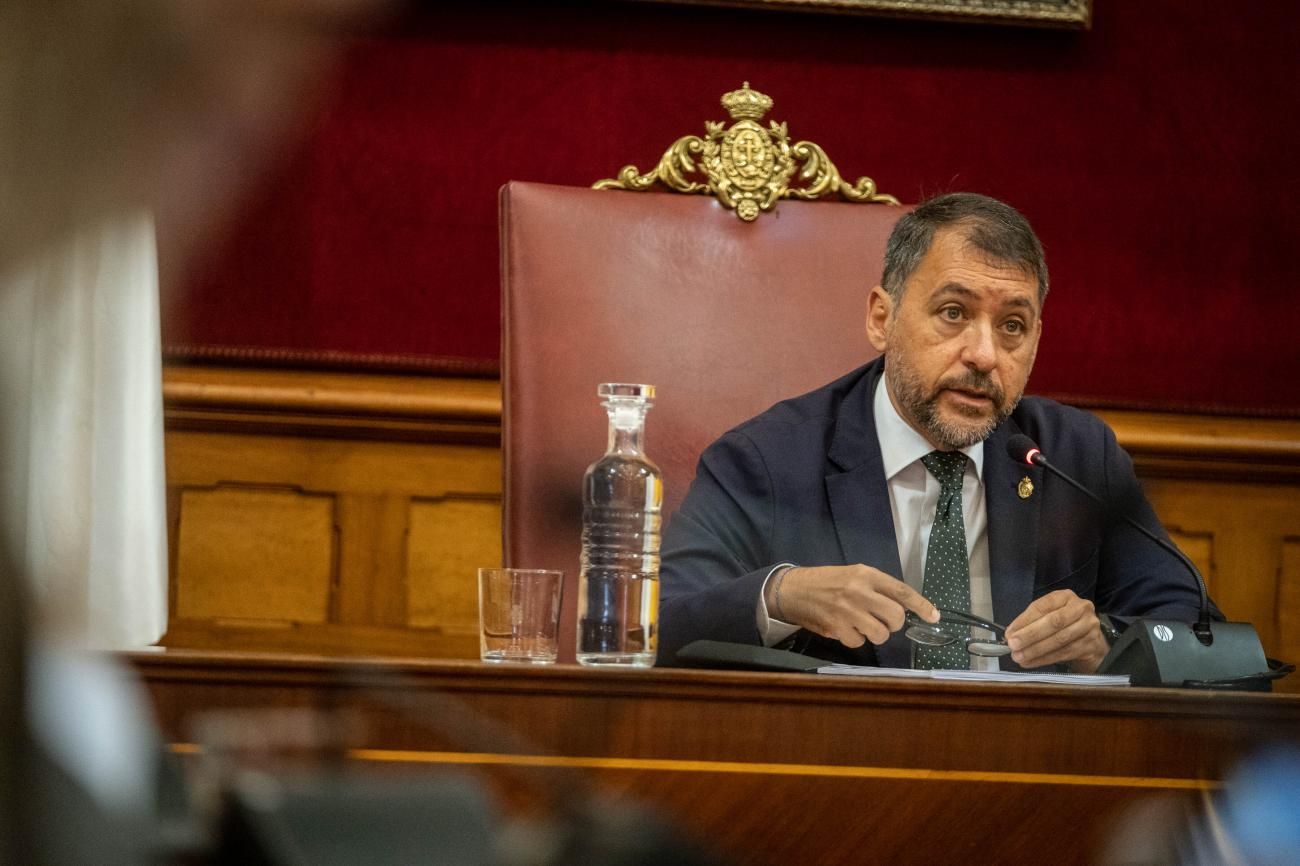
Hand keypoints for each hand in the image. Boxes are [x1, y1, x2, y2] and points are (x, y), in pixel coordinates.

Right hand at [768, 565, 939, 647]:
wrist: (793, 590)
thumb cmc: (827, 582)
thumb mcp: (853, 575)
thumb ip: (877, 588)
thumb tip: (904, 608)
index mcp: (866, 574)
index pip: (901, 591)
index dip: (921, 605)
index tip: (934, 616)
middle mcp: (859, 591)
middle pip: (895, 616)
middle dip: (893, 623)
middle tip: (882, 620)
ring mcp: (847, 611)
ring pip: (880, 634)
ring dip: (875, 633)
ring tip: (861, 623)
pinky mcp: (836, 628)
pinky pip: (860, 642)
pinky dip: (855, 638)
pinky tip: (844, 628)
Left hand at [1005, 590, 1108, 672]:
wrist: (1092, 642)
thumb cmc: (1064, 625)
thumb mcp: (1048, 616)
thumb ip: (1031, 621)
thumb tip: (1011, 634)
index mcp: (1065, 596)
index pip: (1042, 607)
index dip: (1024, 620)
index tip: (1009, 633)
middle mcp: (1080, 608)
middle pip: (1053, 622)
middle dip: (1030, 635)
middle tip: (1013, 645)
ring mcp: (1089, 627)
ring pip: (1059, 639)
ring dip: (1036, 650)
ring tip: (1019, 657)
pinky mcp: (1091, 645)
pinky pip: (1065, 653)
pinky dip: (1045, 659)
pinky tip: (1031, 662)